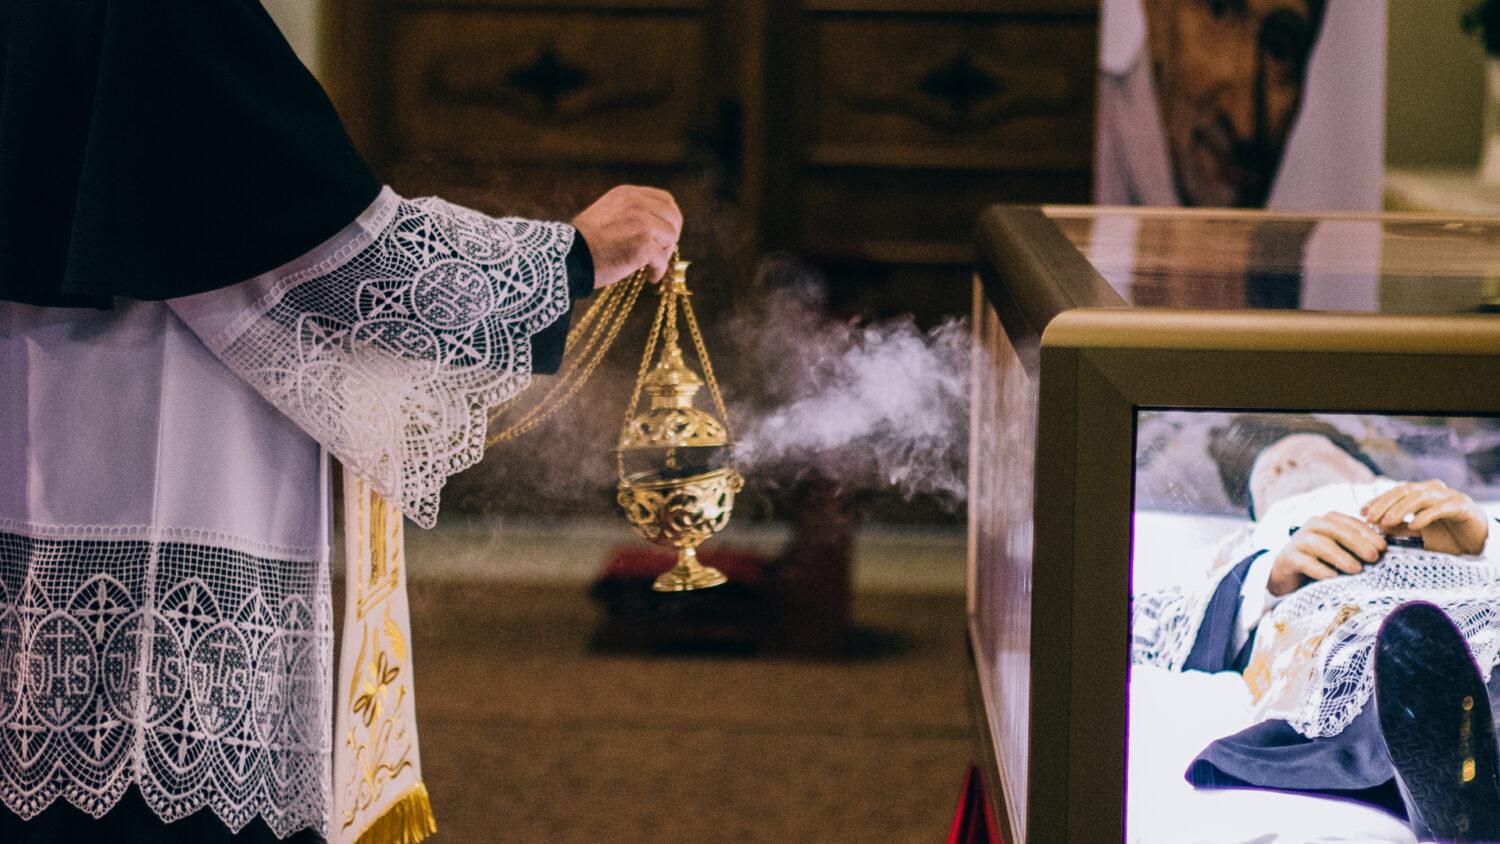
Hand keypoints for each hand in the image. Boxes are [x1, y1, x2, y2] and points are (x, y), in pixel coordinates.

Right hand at [570, 185, 681, 287]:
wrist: (570, 256)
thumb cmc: (584, 242)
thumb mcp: (608, 213)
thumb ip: (630, 213)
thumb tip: (656, 228)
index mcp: (628, 194)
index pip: (665, 200)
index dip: (670, 218)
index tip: (666, 233)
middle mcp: (637, 203)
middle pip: (673, 217)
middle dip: (671, 237)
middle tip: (661, 252)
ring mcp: (642, 223)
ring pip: (670, 238)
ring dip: (664, 254)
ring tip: (651, 266)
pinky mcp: (643, 245)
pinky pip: (662, 260)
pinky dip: (658, 271)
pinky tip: (650, 277)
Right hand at [1268, 512, 1385, 596]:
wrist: (1287, 573)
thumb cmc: (1320, 561)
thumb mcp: (1339, 549)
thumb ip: (1356, 546)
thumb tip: (1383, 551)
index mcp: (1327, 520)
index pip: (1349, 522)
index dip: (1368, 533)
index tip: (1383, 547)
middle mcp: (1311, 526)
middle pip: (1336, 530)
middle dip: (1357, 543)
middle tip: (1374, 557)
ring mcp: (1297, 541)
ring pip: (1320, 544)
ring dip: (1340, 556)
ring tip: (1357, 569)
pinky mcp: (1288, 558)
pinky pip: (1305, 562)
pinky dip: (1320, 570)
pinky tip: (1333, 578)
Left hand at [1361, 480, 1488, 555]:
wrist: (1477, 543)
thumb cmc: (1447, 537)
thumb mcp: (1418, 534)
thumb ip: (1399, 528)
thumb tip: (1375, 526)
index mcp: (1422, 492)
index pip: (1395, 492)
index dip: (1377, 501)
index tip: (1361, 512)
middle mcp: (1434, 490)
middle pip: (1404, 491)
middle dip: (1384, 504)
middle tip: (1370, 518)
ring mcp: (1449, 496)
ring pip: (1419, 497)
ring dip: (1400, 509)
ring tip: (1387, 522)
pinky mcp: (1462, 506)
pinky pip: (1440, 508)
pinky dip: (1425, 516)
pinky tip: (1413, 525)